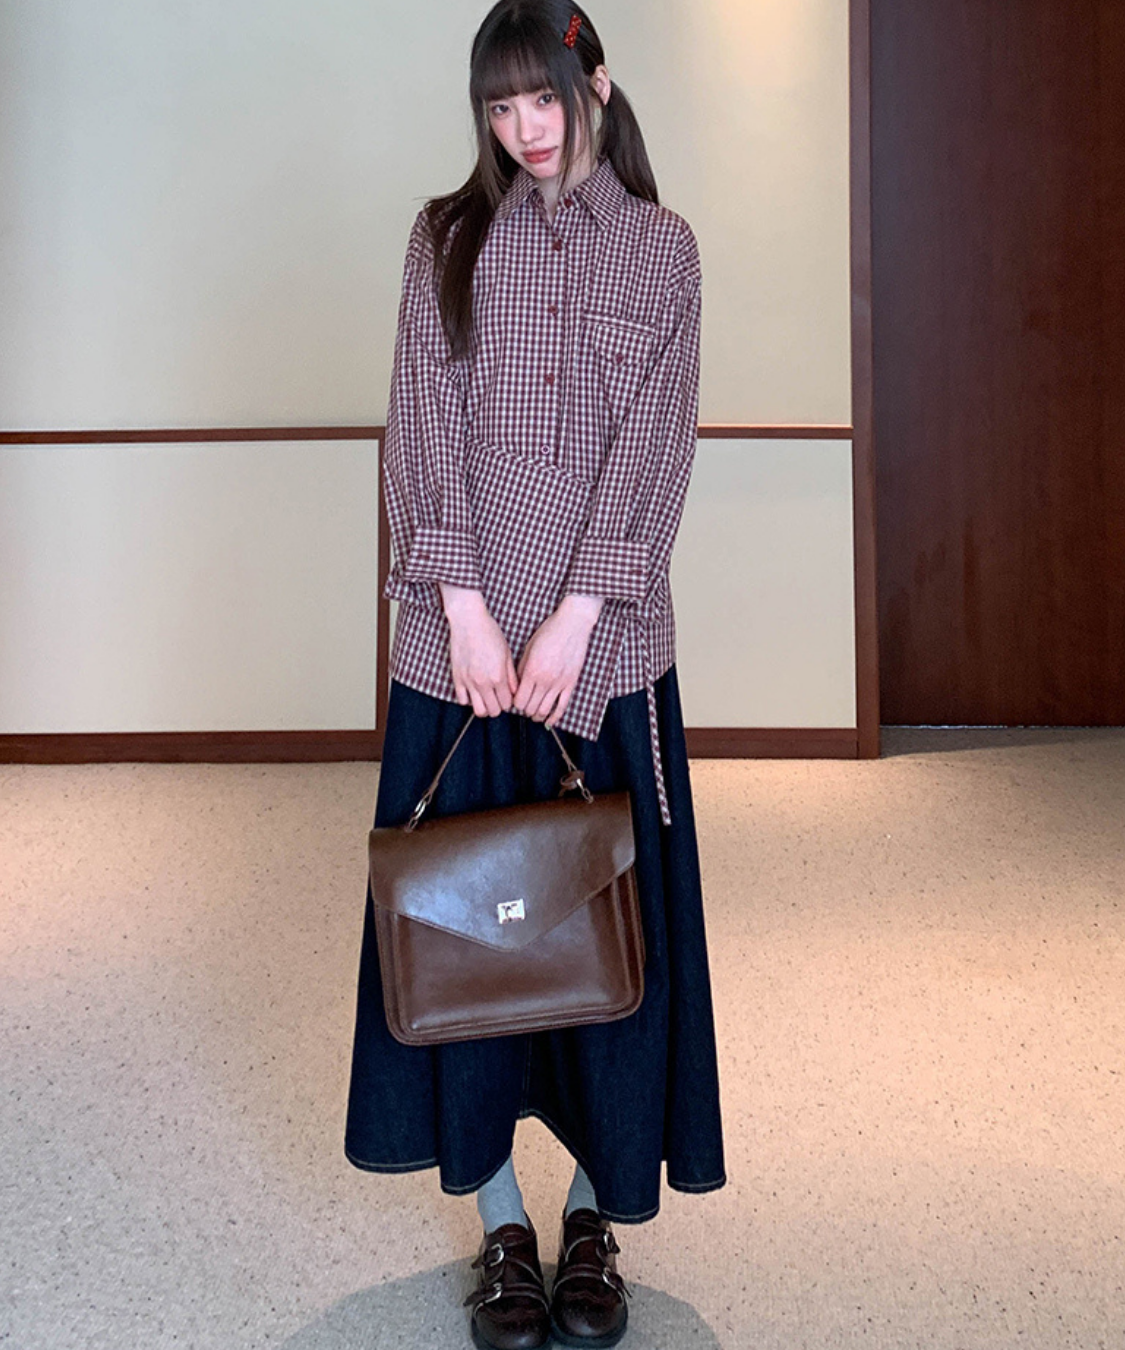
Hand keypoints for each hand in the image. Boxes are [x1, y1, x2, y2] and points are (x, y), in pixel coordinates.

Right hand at [440, 583, 518, 716]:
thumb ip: (511, 676)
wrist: (468, 621)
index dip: (510, 702)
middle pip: (494, 711)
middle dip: (498, 707)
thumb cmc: (490, 633)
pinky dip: (468, 700)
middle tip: (498, 699)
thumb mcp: (507, 653)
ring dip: (484, 708)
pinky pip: (462, 700)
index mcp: (498, 676)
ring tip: (486, 698)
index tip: (508, 696)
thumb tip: (515, 691)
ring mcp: (468, 681)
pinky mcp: (457, 678)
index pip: (507, 704)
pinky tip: (473, 691)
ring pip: (478, 711)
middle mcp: (483, 682)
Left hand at [513, 594, 603, 726]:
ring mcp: (560, 683)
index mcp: (532, 671)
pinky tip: (549, 721)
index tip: (515, 700)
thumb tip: (517, 685)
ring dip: (537, 715)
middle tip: (524, 707)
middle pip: (530, 707)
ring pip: (545, 710)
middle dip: (525, 710)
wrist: (572, 624)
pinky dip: (554, 717)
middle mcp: (545, 680)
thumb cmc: (549, 632)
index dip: (515, 704)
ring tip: (534, 713)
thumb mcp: (529, 648)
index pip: (519, 700)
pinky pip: (562, 706)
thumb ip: (522, 668)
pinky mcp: (571, 683)